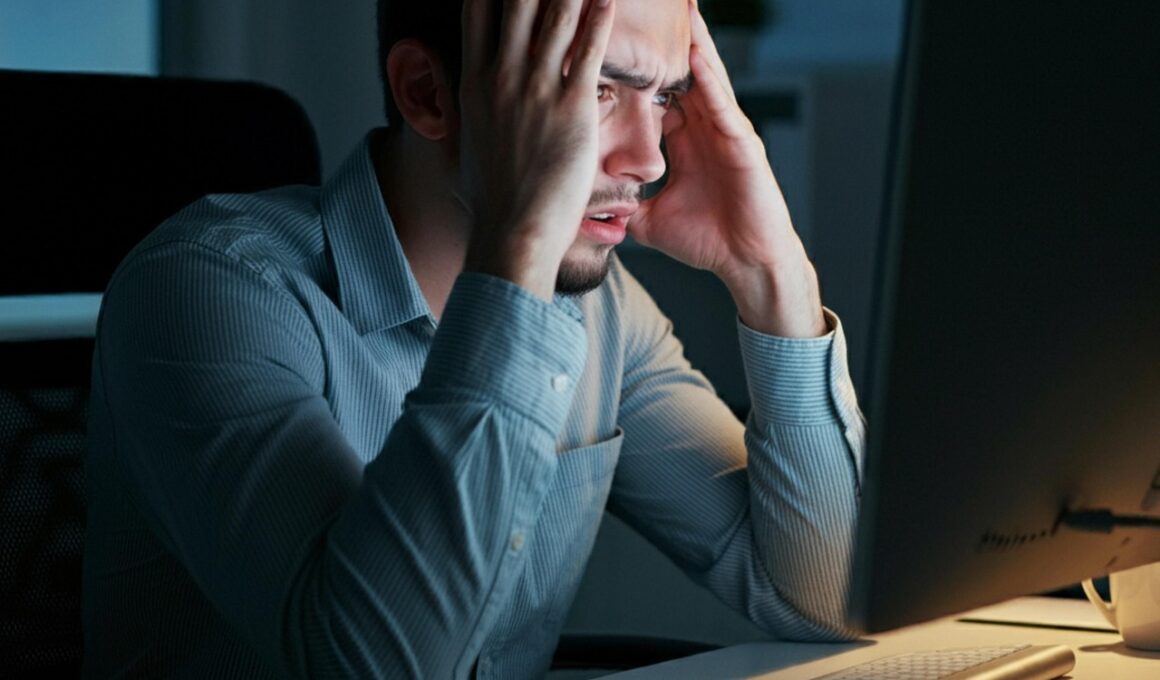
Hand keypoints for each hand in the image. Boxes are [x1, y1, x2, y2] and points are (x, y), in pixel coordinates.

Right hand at [459, 0, 615, 299]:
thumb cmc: (489, 203)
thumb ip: (451, 113)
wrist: (513, 233)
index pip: (478, 11)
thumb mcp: (457, 148)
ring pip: (554, 16)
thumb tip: (436, 99)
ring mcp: (536, 90)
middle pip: (516, 2)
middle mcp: (501, 77)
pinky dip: (599, 17)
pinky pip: (589, 49)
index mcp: (472, 84)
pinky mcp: (572, 107)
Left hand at [630, 1, 825, 336]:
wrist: (746, 265)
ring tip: (680, 8)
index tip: (609, 46)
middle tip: (645, 8)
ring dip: (691, 42)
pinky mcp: (743, 143)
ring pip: (705, 76)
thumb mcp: (650, 220)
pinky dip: (709, 77)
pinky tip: (695, 52)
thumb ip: (625, 205)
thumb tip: (589, 207)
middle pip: (681, 73)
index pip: (656, 94)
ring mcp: (726, 132)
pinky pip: (722, 103)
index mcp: (683, 141)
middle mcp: (705, 128)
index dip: (635, 71)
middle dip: (666, 41)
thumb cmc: (707, 242)